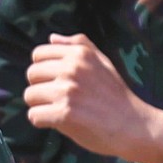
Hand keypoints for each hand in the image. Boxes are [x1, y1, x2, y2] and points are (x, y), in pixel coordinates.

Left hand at [25, 35, 162, 162]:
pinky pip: (34, 115)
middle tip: (56, 98)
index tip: (54, 81)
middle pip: (31, 74)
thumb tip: (52, 37)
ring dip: (40, 106)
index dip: (43, 69)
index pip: (38, 54)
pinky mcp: (64, 113)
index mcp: (79, 54)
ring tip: (57, 110)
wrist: (132, 125)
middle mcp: (71, 69)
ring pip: (29, 96)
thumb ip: (79, 46)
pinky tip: (56, 122)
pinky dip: (41, 121)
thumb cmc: (116, 95)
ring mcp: (67, 91)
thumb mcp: (103, 61)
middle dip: (40, 87)